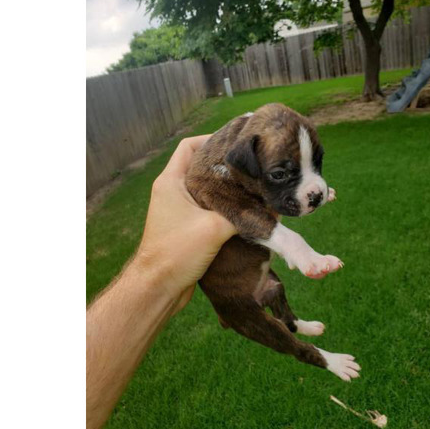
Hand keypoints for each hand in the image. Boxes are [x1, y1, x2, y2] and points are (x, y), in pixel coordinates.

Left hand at [133, 135, 235, 312]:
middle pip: (201, 166)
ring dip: (227, 189)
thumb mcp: (214, 228)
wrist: (159, 288)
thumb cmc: (177, 251)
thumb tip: (270, 210)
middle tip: (251, 166)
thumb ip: (242, 214)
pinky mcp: (186, 227)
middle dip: (225, 165)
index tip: (237, 144)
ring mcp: (178, 210)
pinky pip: (208, 209)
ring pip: (206, 190)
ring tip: (252, 186)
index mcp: (171, 181)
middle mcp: (172, 192)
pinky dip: (224, 208)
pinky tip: (245, 212)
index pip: (189, 146)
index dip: (212, 140)